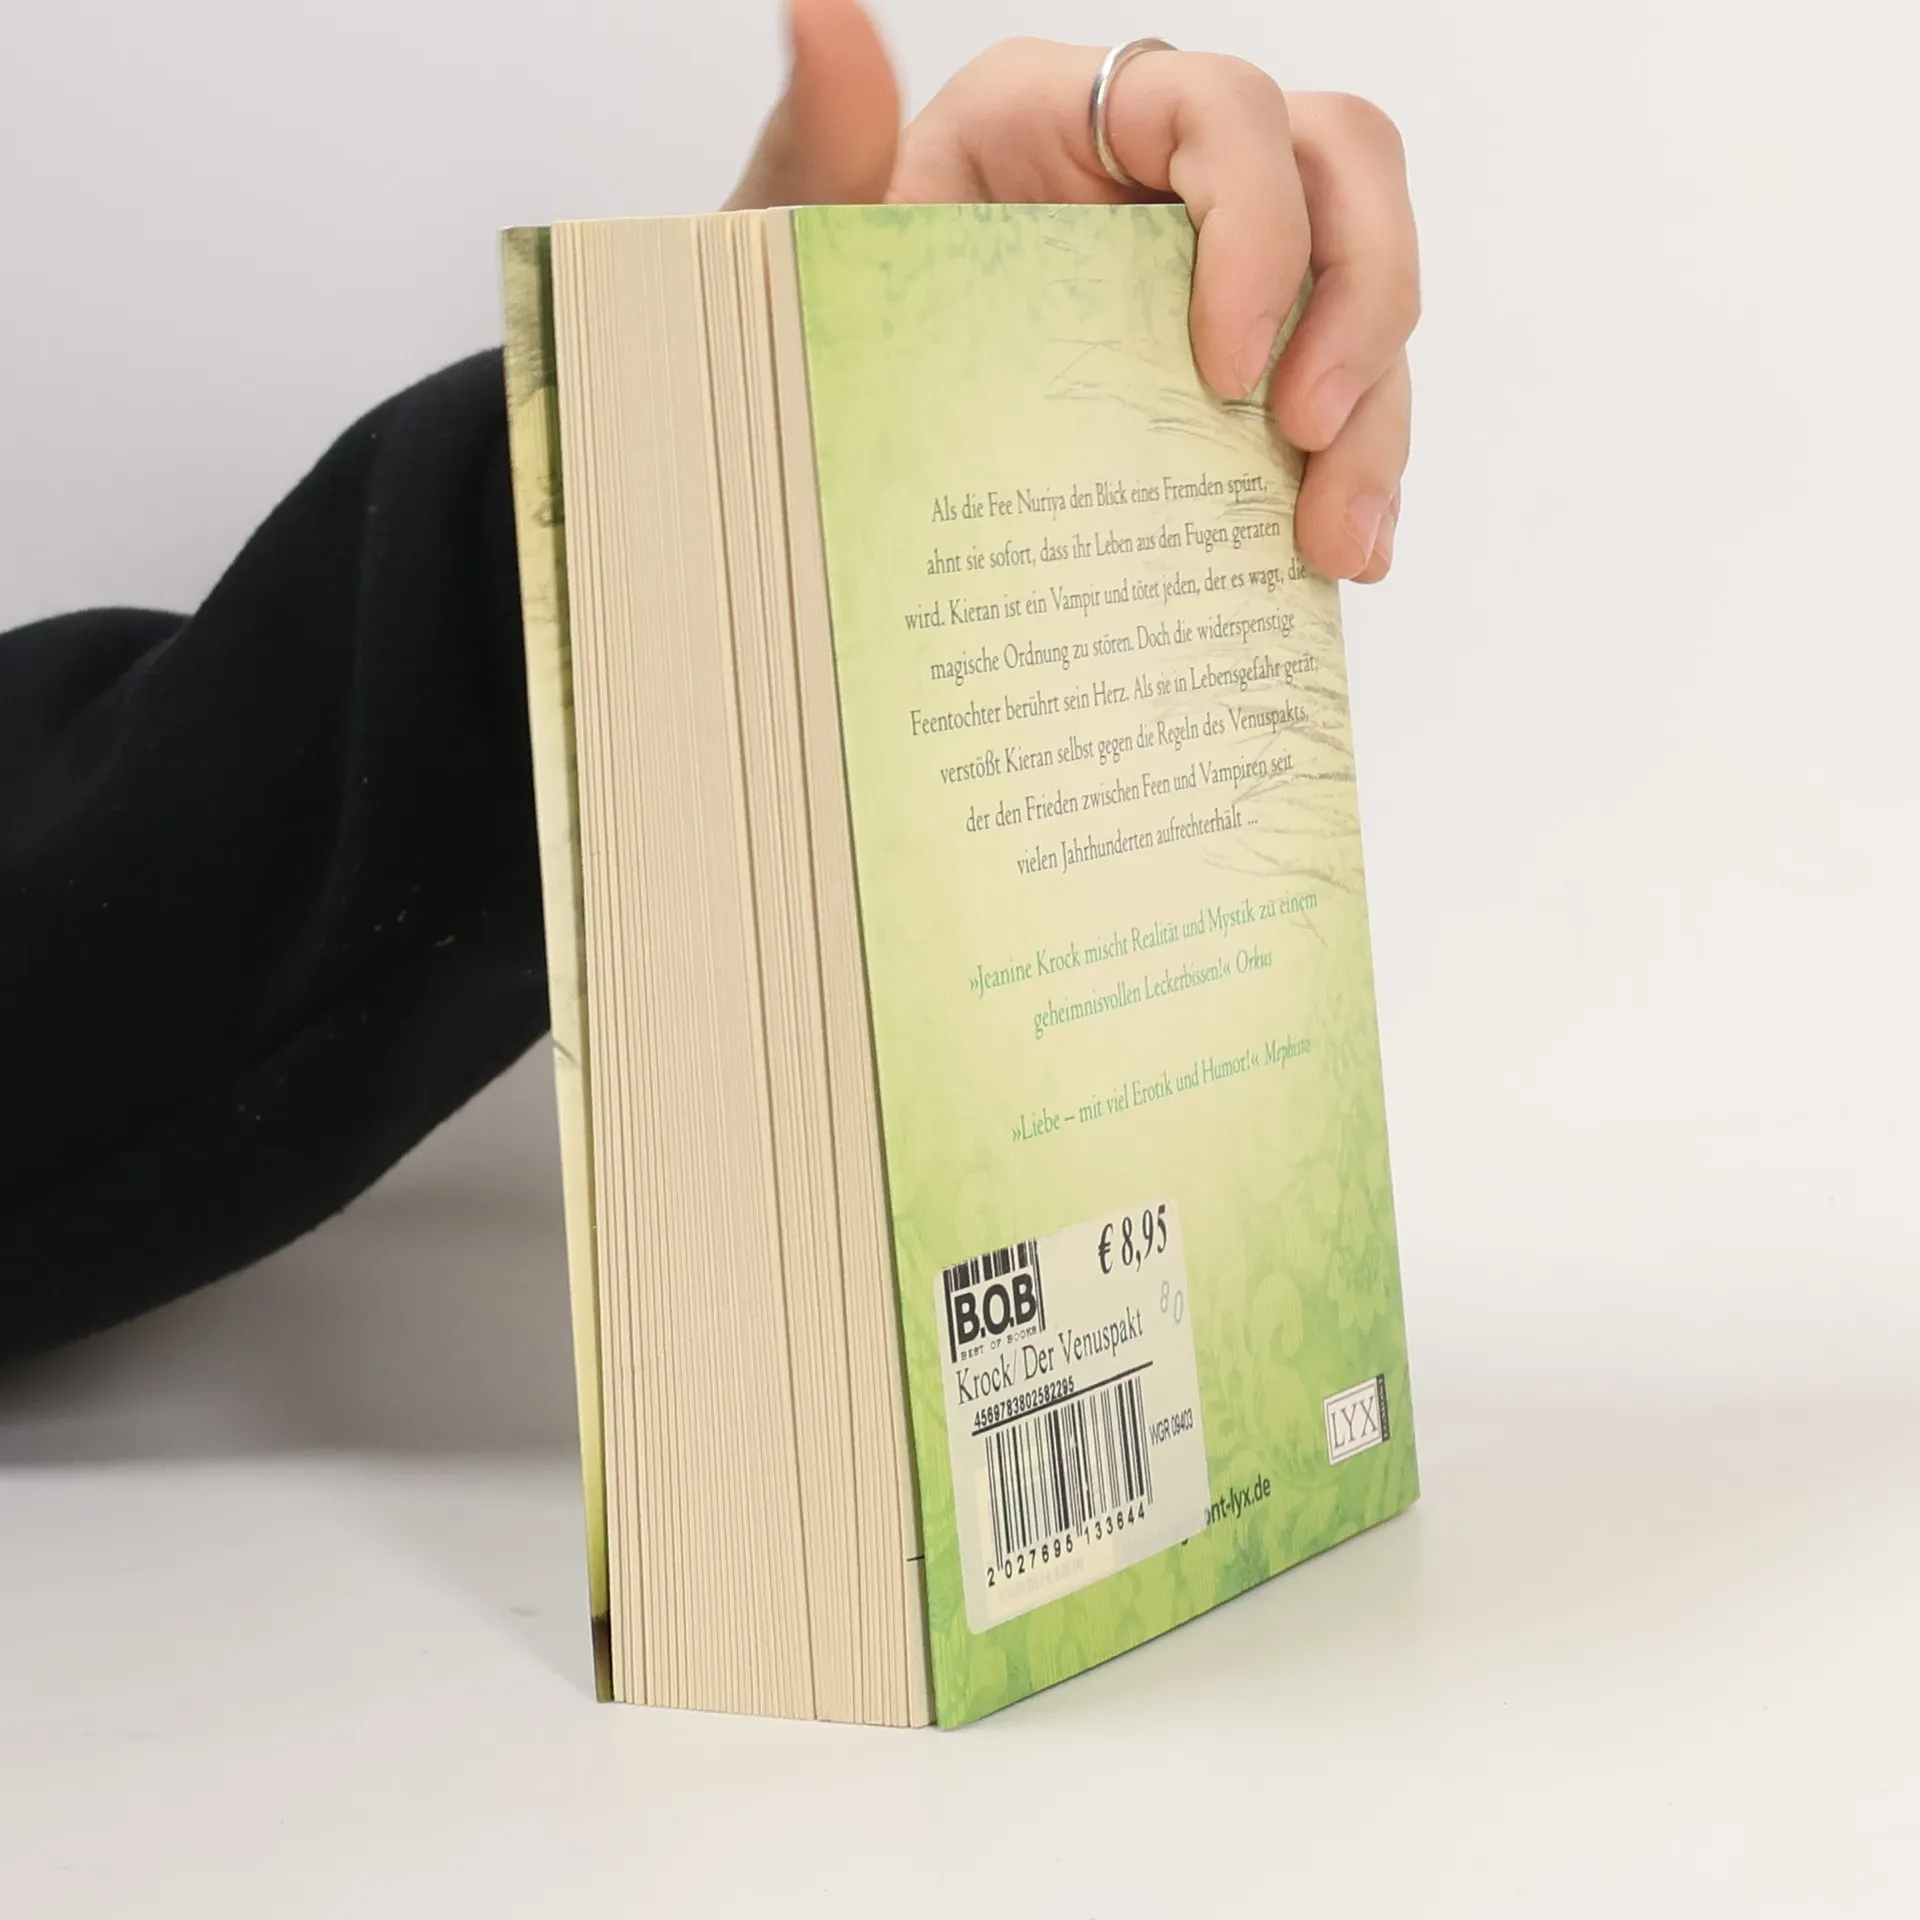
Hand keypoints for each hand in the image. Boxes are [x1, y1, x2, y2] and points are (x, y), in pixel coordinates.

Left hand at [727, 0, 1416, 584]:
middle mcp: (1161, 178)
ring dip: (1379, 418)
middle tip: (1309, 436)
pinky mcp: (1237, 374)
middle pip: (1345, 176)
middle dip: (1360, 305)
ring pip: (1365, 296)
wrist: (826, 438)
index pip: (1226, 109)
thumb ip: (821, 141)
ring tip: (1340, 545)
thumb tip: (816, 10)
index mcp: (1066, 115)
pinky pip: (1342, 395)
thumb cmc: (819, 328)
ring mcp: (1213, 277)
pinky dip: (1359, 471)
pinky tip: (1347, 557)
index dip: (1261, 224)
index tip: (1223, 367)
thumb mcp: (802, 249)